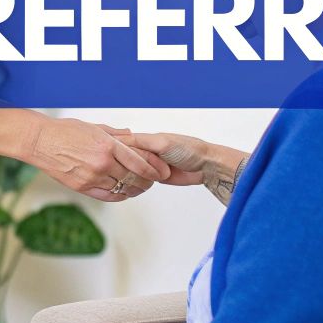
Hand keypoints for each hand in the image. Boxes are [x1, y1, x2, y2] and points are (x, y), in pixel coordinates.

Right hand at [22, 118, 170, 202]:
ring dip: (134, 190)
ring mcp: (92, 177)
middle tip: (153, 181)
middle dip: (147, 181)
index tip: (161, 172)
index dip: (153, 170)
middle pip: (133, 178)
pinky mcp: (82, 187)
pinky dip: (119, 196)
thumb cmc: (65, 131)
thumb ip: (115, 133)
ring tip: (140, 188)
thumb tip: (131, 135)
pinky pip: (107, 196)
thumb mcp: (93, 127)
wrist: (40, 142)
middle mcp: (102, 163)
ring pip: (121, 189)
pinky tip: (123, 193)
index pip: (138, 162)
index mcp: (107, 145)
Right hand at [118, 132, 248, 189]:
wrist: (206, 166)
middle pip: (125, 159)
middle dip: (130, 165)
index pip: (123, 144)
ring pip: (132, 171)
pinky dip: (140, 182)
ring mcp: (150, 164)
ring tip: (149, 175)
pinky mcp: (155, 177)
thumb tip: (120, 142)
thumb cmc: (190, 149)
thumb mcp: (163, 143)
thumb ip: (141, 143)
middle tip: (143, 167)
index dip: (118, 151)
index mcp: (145, 138)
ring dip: (136, 175)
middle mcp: (146, 151)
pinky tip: (142, 183)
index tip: (116, 158)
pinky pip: (141, 179)